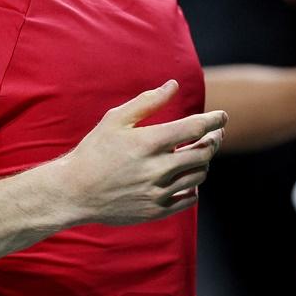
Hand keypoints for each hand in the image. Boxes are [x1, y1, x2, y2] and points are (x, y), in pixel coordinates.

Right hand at [58, 80, 225, 225]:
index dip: (214, 120)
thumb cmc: (94, 151)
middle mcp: (157, 169)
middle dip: (214, 139)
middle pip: (204, 152)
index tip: (221, 116)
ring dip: (203, 161)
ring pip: (200, 175)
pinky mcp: (157, 210)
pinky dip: (193, 185)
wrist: (74, 191)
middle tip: (214, 133)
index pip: (195, 128)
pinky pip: (190, 198)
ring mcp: (158, 192)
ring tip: (196, 152)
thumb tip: (173, 85)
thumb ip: (147, 102)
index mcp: (148, 142)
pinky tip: (184, 176)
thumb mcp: (114, 120)